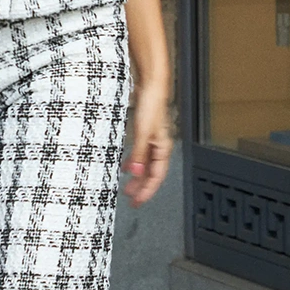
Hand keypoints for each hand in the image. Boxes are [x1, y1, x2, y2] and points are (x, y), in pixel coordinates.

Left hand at [121, 82, 172, 207]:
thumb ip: (139, 154)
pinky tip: (126, 166)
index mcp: (163, 149)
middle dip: (141, 188)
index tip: (137, 202)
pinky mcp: (145, 133)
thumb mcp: (143, 133)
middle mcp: (159, 147)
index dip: (147, 191)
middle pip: (151, 173)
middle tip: (131, 199)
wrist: (151, 87)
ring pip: (146, 165)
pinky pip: (140, 154)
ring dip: (137, 177)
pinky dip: (134, 163)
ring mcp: (152, 140)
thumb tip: (136, 174)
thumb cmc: (152, 106)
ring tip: (127, 187)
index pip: (156, 177)